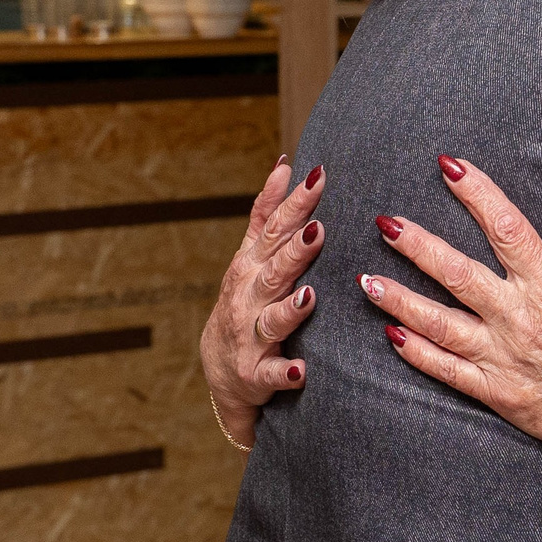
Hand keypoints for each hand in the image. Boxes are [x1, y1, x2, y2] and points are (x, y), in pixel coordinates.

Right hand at [200, 157, 325, 448]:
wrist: (223, 372)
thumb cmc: (246, 305)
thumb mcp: (251, 259)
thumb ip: (268, 217)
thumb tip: (285, 166)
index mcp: (252, 265)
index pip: (275, 229)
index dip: (293, 202)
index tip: (316, 176)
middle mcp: (249, 297)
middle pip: (275, 269)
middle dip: (295, 250)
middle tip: (319, 229)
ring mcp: (251, 336)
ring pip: (272, 320)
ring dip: (290, 309)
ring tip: (309, 296)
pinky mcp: (257, 374)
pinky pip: (273, 375)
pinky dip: (286, 373)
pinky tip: (302, 370)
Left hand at [365, 157, 541, 485]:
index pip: (507, 228)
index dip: (476, 193)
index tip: (449, 166)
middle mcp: (521, 319)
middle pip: (457, 273)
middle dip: (417, 245)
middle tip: (385, 222)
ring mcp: (505, 358)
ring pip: (440, 324)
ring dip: (402, 300)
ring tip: (368, 280)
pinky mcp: (499, 394)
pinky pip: (448, 372)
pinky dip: (418, 354)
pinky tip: (392, 335)